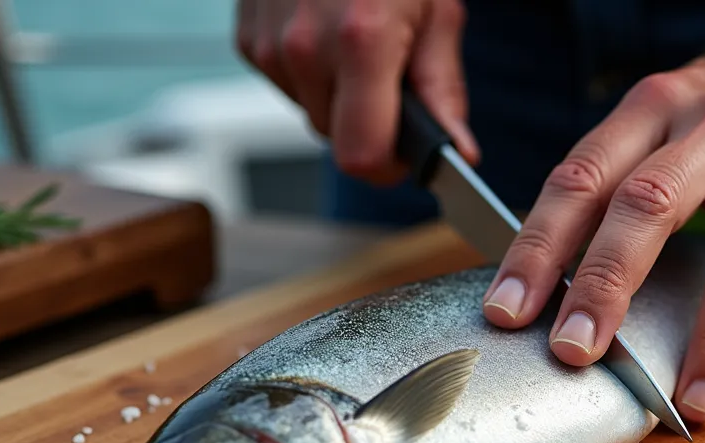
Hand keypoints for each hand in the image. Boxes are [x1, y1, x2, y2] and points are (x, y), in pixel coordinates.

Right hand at [235, 0, 479, 183]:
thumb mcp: (437, 12)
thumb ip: (443, 89)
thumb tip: (457, 152)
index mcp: (360, 43)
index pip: (362, 157)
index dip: (390, 166)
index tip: (408, 154)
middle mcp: (304, 47)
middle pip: (336, 141)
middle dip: (369, 125)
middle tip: (392, 79)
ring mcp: (268, 44)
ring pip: (311, 114)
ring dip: (339, 98)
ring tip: (358, 45)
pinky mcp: (247, 39)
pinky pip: (286, 86)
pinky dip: (311, 74)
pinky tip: (326, 34)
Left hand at [480, 26, 704, 421]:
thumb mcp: (668, 113)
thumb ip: (619, 178)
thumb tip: (553, 276)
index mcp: (653, 107)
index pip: (581, 178)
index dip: (537, 248)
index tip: (506, 310)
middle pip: (646, 209)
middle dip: (604, 288)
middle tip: (573, 353)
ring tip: (687, 403)